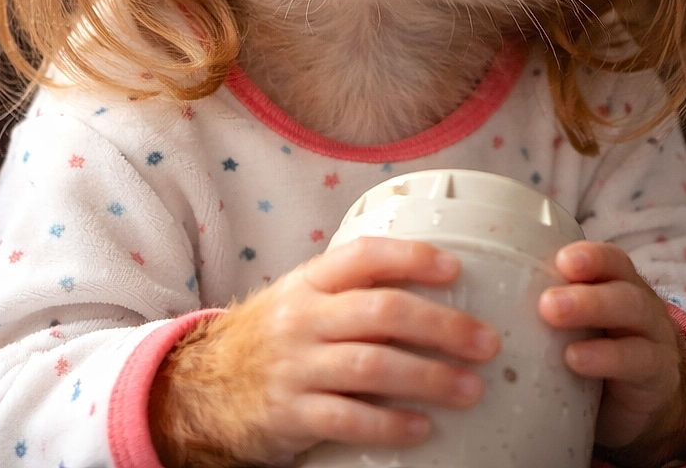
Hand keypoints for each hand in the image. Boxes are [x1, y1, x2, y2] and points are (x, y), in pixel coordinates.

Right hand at [149, 237, 500, 467]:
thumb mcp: (301, 299)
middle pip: (380, 312)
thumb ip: (350, 290)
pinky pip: (347, 418)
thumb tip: (429, 286)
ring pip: (372, 365)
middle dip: (441, 326)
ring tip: (471, 389)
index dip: (412, 258)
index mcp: (309, 281)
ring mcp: (294, 366)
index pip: (364, 257)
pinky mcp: (289, 414)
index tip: (455, 269)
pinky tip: (423, 428)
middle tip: (486, 342)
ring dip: (429, 378)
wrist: (199, 385)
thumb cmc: (270, 336)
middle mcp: (302, 317)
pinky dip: (390, 424)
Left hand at [538, 241, 685, 465]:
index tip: (560, 260)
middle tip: (546, 302)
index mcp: (615, 283)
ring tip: (555, 322)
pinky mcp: (656, 377)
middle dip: (584, 292)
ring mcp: (652, 339)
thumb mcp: (571, 322)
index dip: (590, 256)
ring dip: (593, 314)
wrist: (641, 403)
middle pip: (621, 287)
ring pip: (632, 315)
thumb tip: (476, 284)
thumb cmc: (592, 348)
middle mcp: (638, 304)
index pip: (610, 260)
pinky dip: (606, 358)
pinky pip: (638, 362)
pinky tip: (575, 360)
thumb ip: (537, 300)